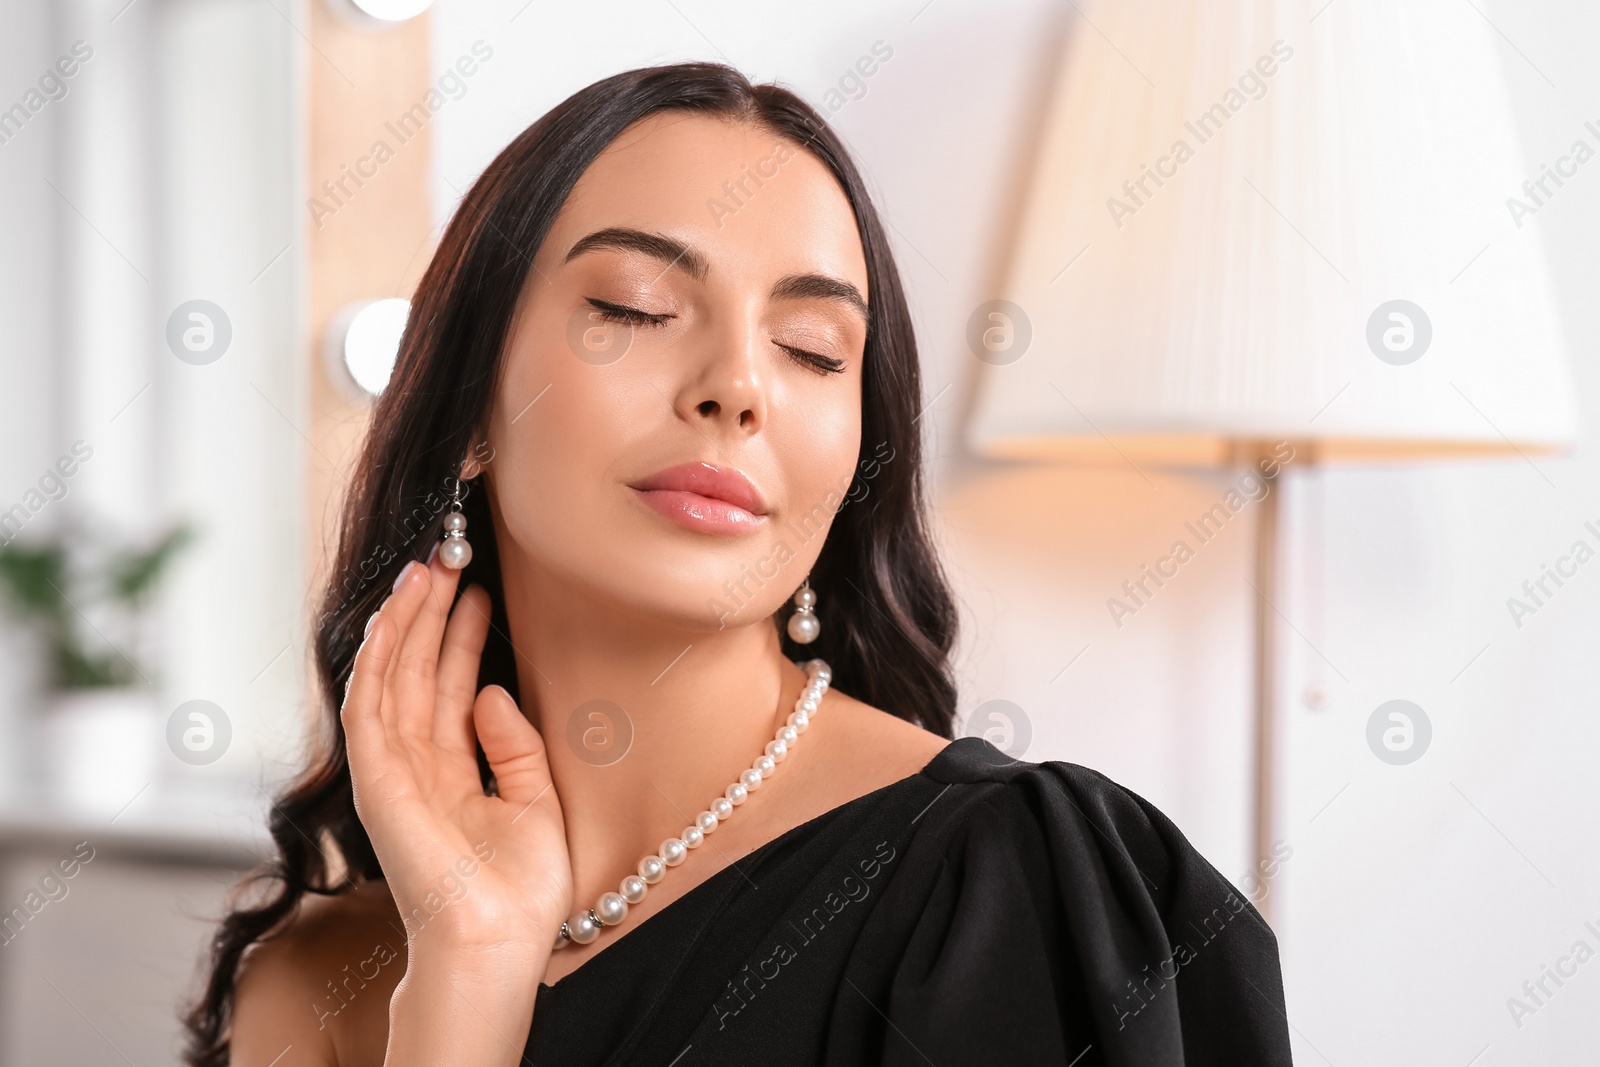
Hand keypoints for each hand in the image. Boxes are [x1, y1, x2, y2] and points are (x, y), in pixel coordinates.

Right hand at [342, 553, 571, 959]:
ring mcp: (390, 771)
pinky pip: (368, 705)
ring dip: (405, 621)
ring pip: (389, 676)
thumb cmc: (520, 888)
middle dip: (432, 613)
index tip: (478, 587)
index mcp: (451, 772)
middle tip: (451, 556)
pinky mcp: (375, 779)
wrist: (497, 939)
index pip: (449, 686)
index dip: (461, 636)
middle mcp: (414, 766)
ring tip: (428, 569)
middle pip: (417, 671)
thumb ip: (513, 744)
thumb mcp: (536, 798)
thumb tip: (493, 691)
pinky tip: (396, 617)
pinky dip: (379, 659)